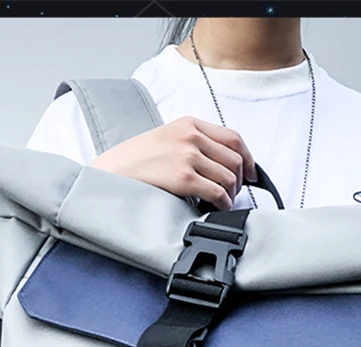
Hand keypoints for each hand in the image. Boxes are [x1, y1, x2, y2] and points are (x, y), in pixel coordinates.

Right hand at [89, 116, 256, 210]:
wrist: (109, 172)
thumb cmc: (133, 162)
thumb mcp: (165, 141)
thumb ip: (192, 145)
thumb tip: (218, 166)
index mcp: (188, 124)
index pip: (233, 138)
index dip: (248, 159)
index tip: (251, 174)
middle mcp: (191, 136)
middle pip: (235, 159)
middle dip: (240, 181)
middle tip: (232, 194)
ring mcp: (187, 156)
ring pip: (230, 177)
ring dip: (230, 195)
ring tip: (220, 203)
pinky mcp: (182, 178)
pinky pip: (218, 192)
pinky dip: (222, 204)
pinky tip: (215, 208)